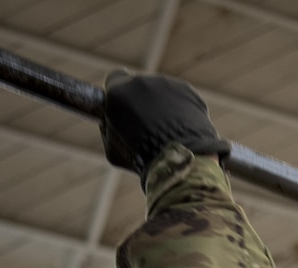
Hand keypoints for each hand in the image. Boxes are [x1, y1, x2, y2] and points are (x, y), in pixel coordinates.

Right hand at [100, 71, 229, 185]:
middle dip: (143, 100)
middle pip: (140, 85)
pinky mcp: (189, 92)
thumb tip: (109, 121)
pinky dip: (183, 109)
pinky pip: (182, 98)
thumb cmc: (144, 159)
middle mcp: (142, 82)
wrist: (182, 161)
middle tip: (149, 123)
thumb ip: (108, 128)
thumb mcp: (113, 148)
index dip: (119, 92)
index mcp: (118, 91)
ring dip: (163, 104)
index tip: (124, 105)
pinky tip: (184, 128)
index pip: (114, 78)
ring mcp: (168, 84)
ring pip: (163, 91)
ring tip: (169, 130)